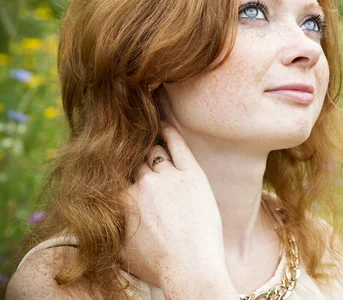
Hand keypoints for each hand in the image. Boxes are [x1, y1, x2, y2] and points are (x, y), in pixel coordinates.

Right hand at [119, 122, 226, 288]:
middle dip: (136, 160)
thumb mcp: (121, 250)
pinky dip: (170, 133)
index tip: (124, 170)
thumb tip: (96, 224)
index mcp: (121, 200)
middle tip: (140, 155)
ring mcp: (168, 177)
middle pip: (135, 162)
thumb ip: (108, 228)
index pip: (117, 177)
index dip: (121, 174)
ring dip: (152, 146)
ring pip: (154, 151)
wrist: (190, 269)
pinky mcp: (192, 174)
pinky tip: (166, 126)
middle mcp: (142, 184)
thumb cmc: (158, 266)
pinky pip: (178, 145)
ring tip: (151, 136)